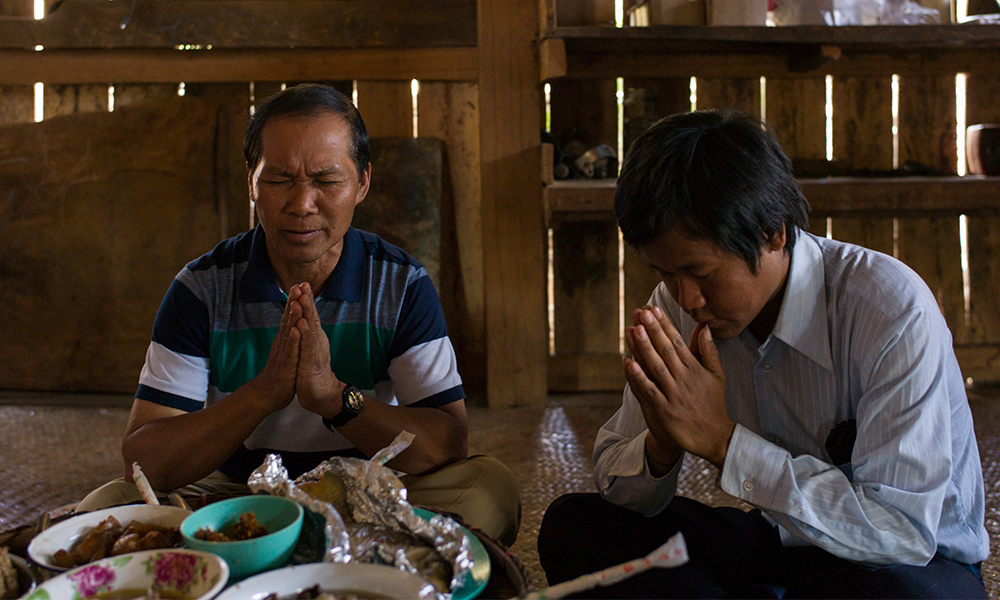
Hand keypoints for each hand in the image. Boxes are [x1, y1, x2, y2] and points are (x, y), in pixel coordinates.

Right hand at [244, 284, 301, 411]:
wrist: (268, 393)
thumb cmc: (280, 372)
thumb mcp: (286, 350)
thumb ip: (288, 336)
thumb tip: (292, 322)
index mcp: (285, 338)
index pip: (290, 316)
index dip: (294, 300)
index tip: (300, 285)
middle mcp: (283, 342)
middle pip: (288, 319)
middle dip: (293, 302)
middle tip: (298, 285)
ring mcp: (284, 352)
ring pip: (289, 332)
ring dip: (293, 317)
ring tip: (297, 302)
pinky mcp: (286, 364)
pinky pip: (291, 351)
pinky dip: (293, 340)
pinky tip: (296, 331)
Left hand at [291, 283, 345, 417]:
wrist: (320, 393)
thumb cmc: (311, 371)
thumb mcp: (308, 349)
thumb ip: (308, 335)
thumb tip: (305, 320)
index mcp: (314, 337)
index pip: (310, 315)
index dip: (306, 300)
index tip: (301, 283)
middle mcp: (317, 341)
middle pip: (312, 317)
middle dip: (308, 300)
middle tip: (304, 283)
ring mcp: (314, 351)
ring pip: (310, 328)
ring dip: (307, 313)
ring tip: (303, 298)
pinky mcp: (310, 362)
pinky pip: (307, 346)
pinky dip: (304, 334)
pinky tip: (301, 324)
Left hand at [624, 306, 733, 469]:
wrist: (713, 437)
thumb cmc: (713, 404)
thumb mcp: (716, 376)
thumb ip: (708, 351)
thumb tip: (704, 327)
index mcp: (694, 369)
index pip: (676, 342)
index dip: (664, 325)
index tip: (653, 309)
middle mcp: (683, 379)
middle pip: (664, 350)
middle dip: (652, 330)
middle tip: (641, 311)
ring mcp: (672, 395)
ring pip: (655, 367)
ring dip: (643, 348)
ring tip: (633, 329)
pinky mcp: (663, 410)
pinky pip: (648, 390)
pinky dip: (637, 377)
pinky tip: (627, 363)